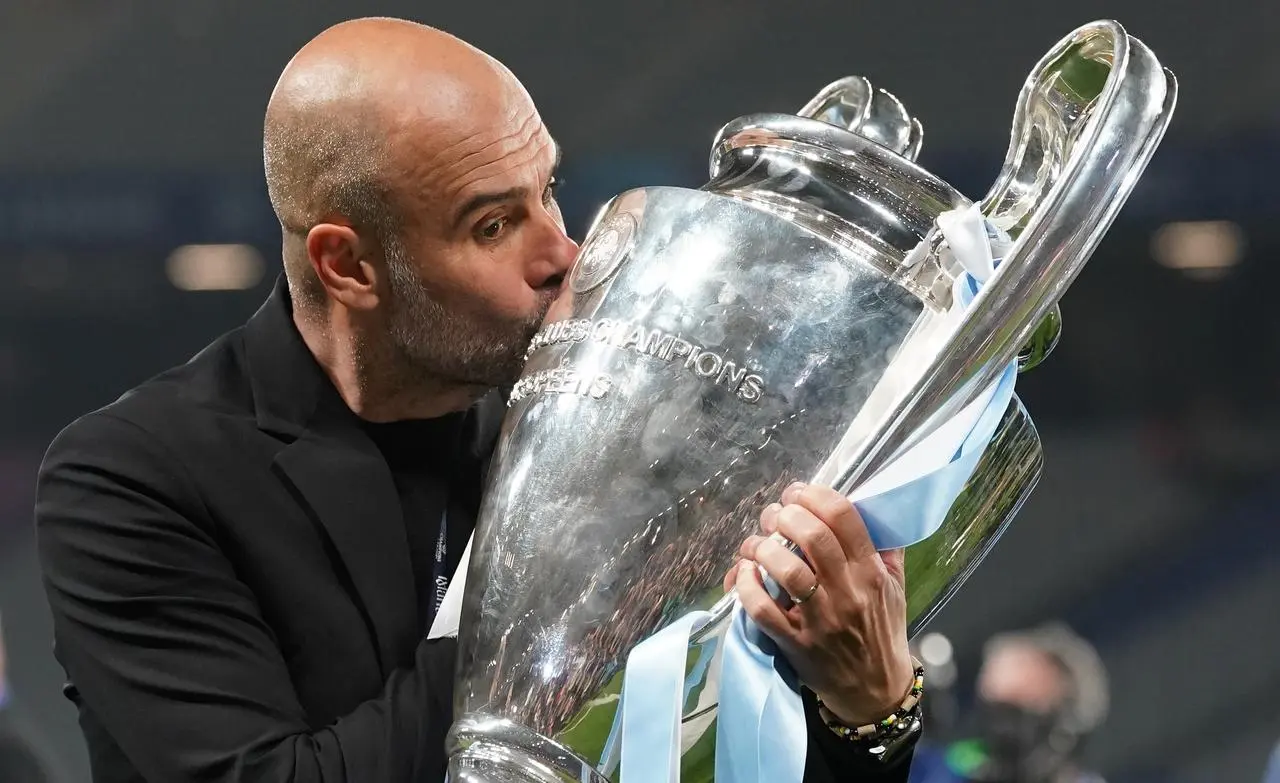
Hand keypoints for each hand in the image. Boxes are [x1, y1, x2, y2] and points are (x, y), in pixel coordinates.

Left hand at [723, 482, 913, 725]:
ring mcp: (819, 620)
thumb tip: (866, 506)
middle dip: (785, 515)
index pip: (843, 517)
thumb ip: (884, 548)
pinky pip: (763, 609)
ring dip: (763, 546)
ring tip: (757, 543)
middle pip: (812, 536)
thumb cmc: (880, 631)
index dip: (813, 494)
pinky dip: (747, 585)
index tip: (797, 493)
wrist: (874, 691)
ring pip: (786, 569)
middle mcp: (847, 593)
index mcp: (871, 572)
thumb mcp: (895, 587)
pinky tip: (745, 573)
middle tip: (775, 516)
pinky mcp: (795, 643)